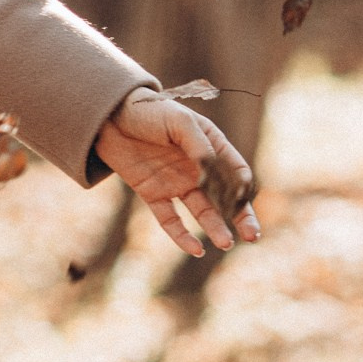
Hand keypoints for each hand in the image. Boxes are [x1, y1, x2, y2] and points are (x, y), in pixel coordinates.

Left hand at [95, 86, 259, 256]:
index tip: (244, 199)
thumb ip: (199, 146)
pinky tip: (195, 249)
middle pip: (225, 197)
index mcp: (211, 146)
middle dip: (241, 217)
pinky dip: (181, 235)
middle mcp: (197, 168)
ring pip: (202, 211)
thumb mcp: (179, 122)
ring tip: (226, 243)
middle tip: (252, 236)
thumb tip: (211, 176)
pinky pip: (170, 219)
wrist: (109, 116)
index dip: (243, 188)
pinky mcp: (154, 194)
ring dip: (216, 228)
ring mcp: (176, 183)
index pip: (236, 171)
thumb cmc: (150, 112)